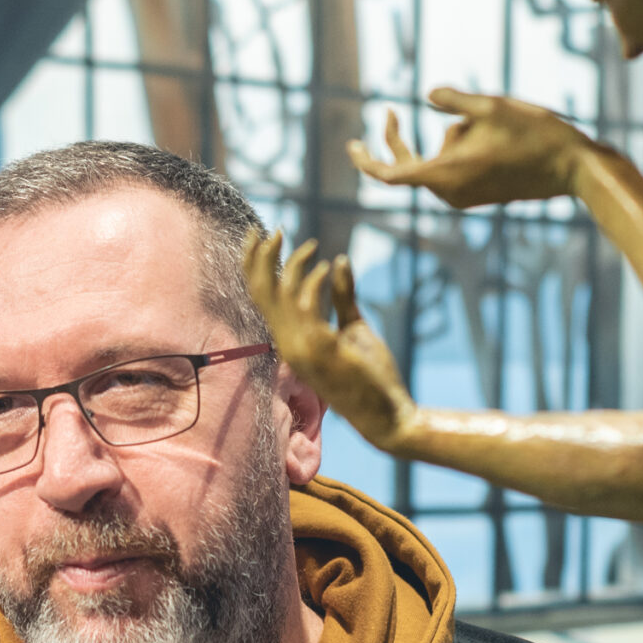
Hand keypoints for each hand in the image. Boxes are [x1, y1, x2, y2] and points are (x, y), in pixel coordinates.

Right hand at [245, 232, 416, 451]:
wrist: (385, 413)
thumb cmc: (370, 375)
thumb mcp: (355, 327)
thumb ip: (343, 297)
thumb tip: (338, 262)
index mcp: (291, 340)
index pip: (262, 298)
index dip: (257, 266)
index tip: (267, 237)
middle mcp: (289, 344)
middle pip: (261, 293)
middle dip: (262, 258)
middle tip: (274, 229)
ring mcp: (302, 348)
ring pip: (281, 296)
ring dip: (293, 266)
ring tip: (312, 245)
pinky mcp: (321, 349)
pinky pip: (306, 307)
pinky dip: (314, 283)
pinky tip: (327, 267)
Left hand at [349, 88, 600, 207]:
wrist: (572, 167)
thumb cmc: (533, 133)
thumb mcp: (490, 105)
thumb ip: (453, 100)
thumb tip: (426, 97)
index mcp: (447, 174)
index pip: (390, 175)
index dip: (367, 160)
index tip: (351, 145)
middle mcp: (451, 193)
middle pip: (410, 166)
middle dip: (400, 139)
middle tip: (391, 110)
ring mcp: (465, 198)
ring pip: (436, 162)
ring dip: (448, 138)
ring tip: (486, 124)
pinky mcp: (478, 196)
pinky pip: (453, 170)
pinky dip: (460, 148)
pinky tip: (492, 135)